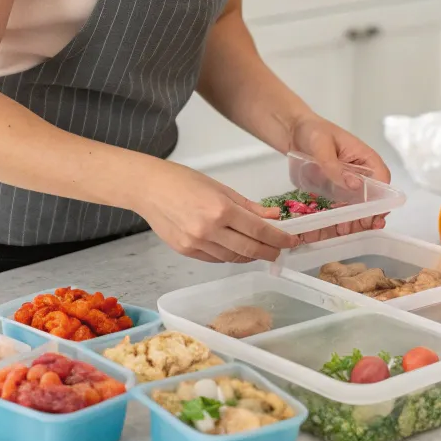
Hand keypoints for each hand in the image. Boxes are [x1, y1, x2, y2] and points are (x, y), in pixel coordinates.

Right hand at [138, 159, 299, 263]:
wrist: (149, 189)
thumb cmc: (183, 181)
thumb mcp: (221, 188)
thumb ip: (249, 206)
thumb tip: (273, 217)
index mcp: (221, 209)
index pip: (259, 230)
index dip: (279, 238)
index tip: (291, 240)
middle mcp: (209, 230)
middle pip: (249, 249)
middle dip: (269, 251)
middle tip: (280, 250)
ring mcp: (196, 243)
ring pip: (233, 257)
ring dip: (250, 254)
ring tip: (261, 248)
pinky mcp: (186, 252)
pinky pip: (215, 259)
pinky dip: (230, 255)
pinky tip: (237, 248)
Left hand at [288, 114, 391, 242]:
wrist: (293, 131)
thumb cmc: (312, 131)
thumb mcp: (321, 145)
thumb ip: (335, 166)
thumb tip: (356, 185)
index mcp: (365, 157)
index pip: (381, 179)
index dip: (380, 199)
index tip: (372, 215)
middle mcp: (361, 171)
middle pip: (372, 197)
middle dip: (367, 214)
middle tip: (357, 227)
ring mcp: (348, 182)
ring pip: (358, 205)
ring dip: (354, 219)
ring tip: (344, 230)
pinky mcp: (336, 189)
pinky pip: (342, 206)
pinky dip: (340, 217)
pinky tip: (334, 227)